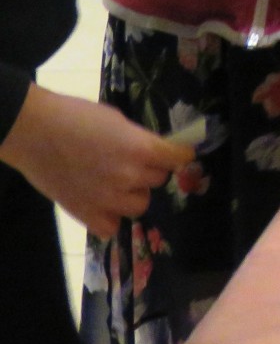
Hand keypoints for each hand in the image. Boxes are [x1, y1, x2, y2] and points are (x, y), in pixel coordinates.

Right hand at [0, 85, 190, 239]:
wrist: (36, 133)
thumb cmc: (77, 117)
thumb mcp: (118, 121)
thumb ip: (139, 140)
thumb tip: (153, 151)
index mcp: (141, 148)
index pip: (179, 158)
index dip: (180, 155)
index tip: (178, 154)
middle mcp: (129, 176)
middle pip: (158, 180)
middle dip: (150, 170)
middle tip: (133, 162)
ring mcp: (107, 199)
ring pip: (140, 204)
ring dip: (134, 194)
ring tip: (117, 183)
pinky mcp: (85, 214)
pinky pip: (111, 227)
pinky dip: (110, 218)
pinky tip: (103, 204)